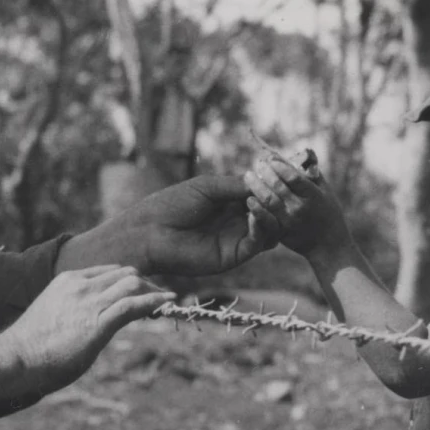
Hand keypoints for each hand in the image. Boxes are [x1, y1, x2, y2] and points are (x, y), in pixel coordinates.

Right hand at [0, 265, 171, 417]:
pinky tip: (169, 302)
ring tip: (167, 299)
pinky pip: (134, 304)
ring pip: (132, 283)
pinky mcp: (99, 321)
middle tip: (158, 294)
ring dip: (153, 290)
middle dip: (144, 282)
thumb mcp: (52, 318)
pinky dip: (155, 300)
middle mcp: (81, 285)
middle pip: (124, 273)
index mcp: (67, 281)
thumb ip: (69, 313)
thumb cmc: (29, 347)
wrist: (16, 357)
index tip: (138, 290)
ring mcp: (90, 301)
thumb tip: (79, 327)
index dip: (126, 279)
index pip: (107, 272)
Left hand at [59, 173, 272, 278]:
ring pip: (270, 228)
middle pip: (271, 212)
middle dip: (276, 198)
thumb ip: (236, 185)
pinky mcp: (234, 256)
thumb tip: (265, 182)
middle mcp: (236, 221)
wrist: (150, 233)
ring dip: (271, 212)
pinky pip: (257, 242)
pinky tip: (254, 213)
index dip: (272, 185)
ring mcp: (237, 239)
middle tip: (277, 186)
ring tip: (260, 200)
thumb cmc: (172, 204)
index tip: (279, 173)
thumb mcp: (207, 187)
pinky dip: (261, 227)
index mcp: (229, 203)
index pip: (261, 194)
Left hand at [244, 153, 348, 258]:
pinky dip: (256, 208)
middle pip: (278, 187)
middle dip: (265, 173)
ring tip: (248, 176)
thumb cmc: (328, 214)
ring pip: (268, 201)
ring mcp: (289, 222)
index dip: (280, 165)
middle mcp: (300, 208)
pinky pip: (265, 220)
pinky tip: (249, 199)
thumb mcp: (326, 192)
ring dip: (256, 187)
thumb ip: (313, 173)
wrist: (328, 246)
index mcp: (313, 195)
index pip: (293, 176)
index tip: (270, 158)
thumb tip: (304, 152)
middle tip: (257, 164)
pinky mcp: (281, 234)